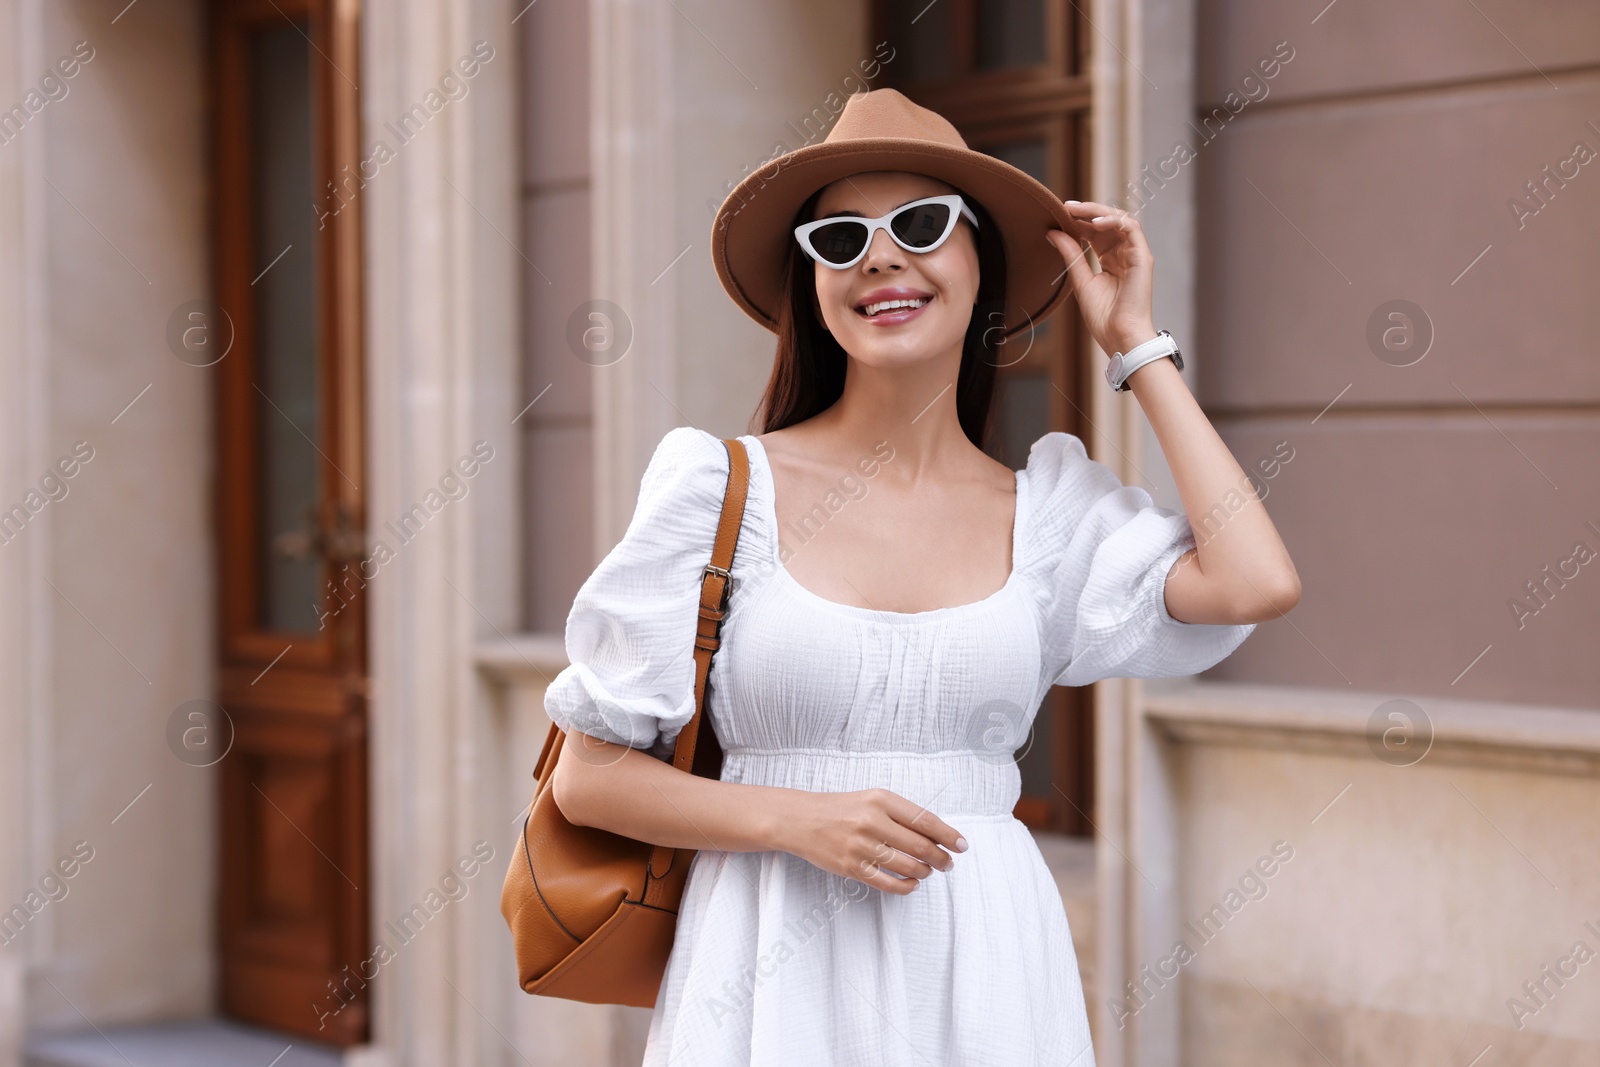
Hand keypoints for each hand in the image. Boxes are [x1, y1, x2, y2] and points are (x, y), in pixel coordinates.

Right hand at [774, 787, 966, 895]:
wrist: (800, 819)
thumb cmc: (841, 808)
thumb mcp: (872, 799)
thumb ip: (901, 814)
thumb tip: (936, 835)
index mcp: (881, 799)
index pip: (925, 820)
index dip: (948, 835)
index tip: (962, 845)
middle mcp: (872, 821)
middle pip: (920, 846)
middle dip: (941, 858)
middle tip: (948, 863)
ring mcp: (860, 846)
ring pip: (907, 867)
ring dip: (925, 872)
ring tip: (929, 871)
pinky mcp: (851, 867)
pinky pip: (887, 883)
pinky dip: (906, 886)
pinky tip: (912, 883)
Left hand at [1046, 201, 1157, 357]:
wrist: (1120, 337)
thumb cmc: (1104, 318)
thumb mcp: (1080, 281)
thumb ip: (1070, 255)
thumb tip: (1052, 232)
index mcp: (1111, 261)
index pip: (1095, 232)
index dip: (1078, 221)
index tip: (1058, 214)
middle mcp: (1124, 255)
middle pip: (1107, 222)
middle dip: (1086, 211)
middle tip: (1065, 206)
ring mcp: (1135, 255)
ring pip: (1120, 220)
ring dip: (1098, 211)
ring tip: (1076, 210)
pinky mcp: (1143, 257)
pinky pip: (1131, 228)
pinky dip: (1114, 221)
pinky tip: (1095, 222)